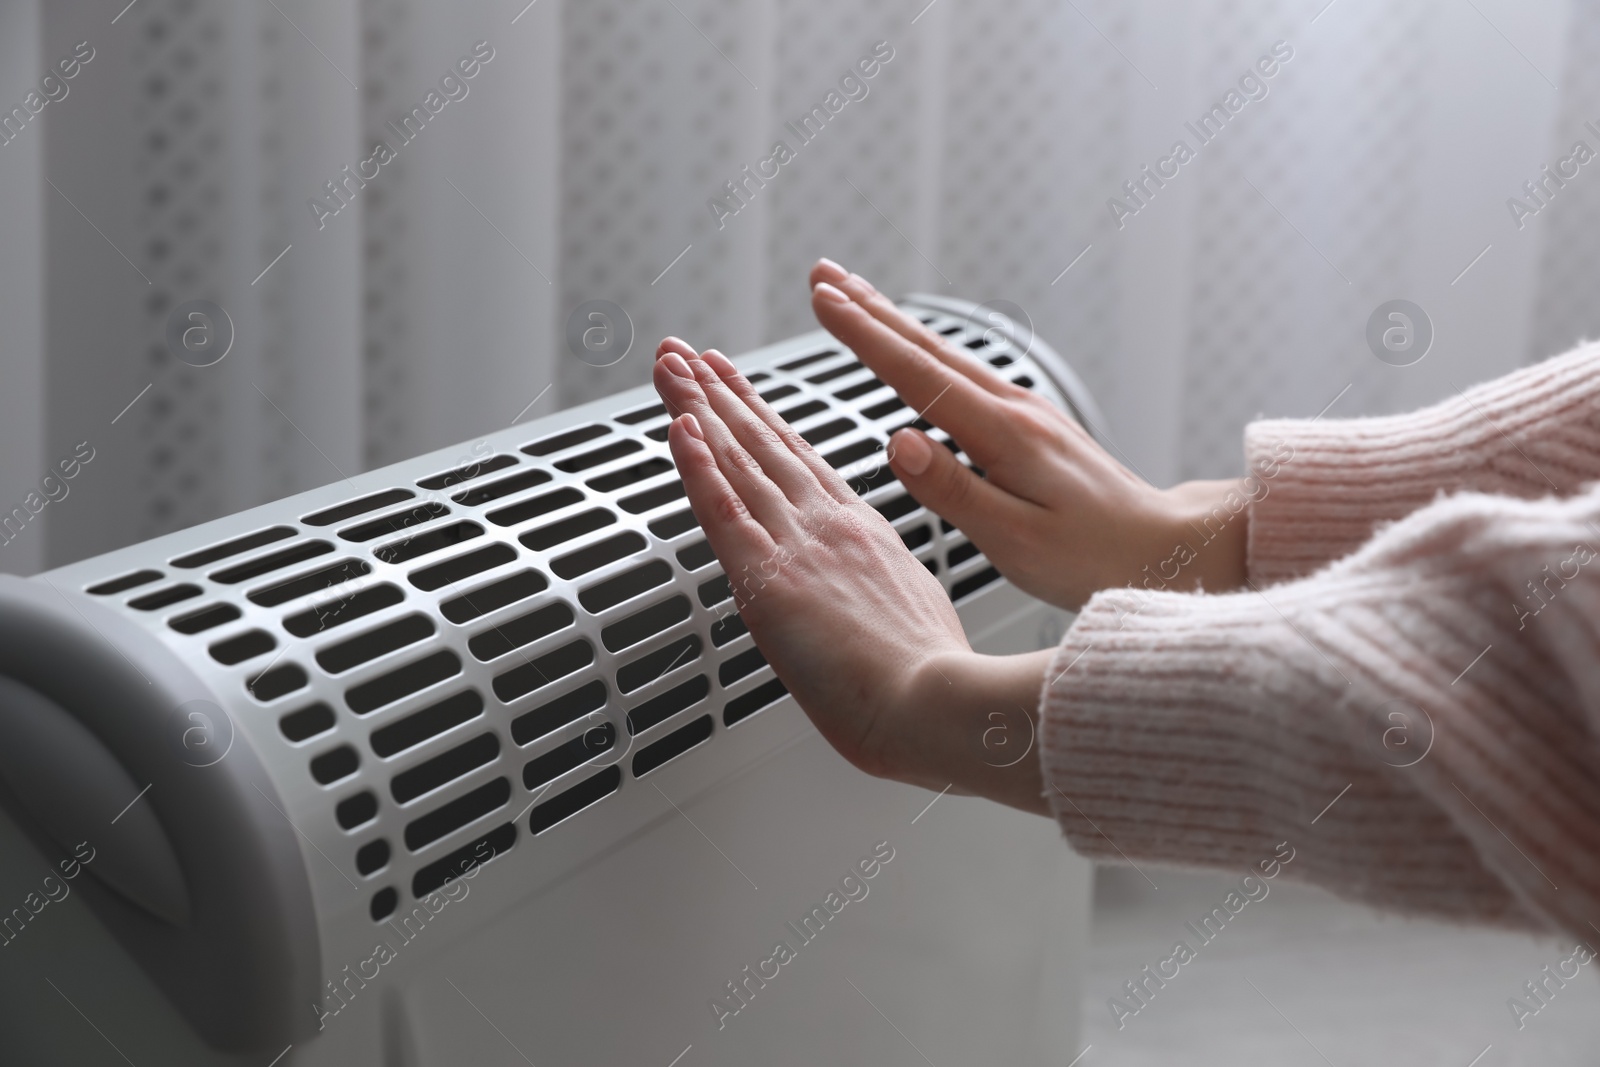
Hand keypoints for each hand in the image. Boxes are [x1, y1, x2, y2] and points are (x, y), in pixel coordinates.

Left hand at [651, 338, 1052, 814]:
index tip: (734, 383)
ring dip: (696, 407)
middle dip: (718, 393)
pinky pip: (722, 509)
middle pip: (761, 444)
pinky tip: (678, 425)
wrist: (939, 709)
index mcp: (863, 535)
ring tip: (671, 365)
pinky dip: (696, 463)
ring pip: (736, 461)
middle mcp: (829, 527)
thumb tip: (872, 604)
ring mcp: (799, 546)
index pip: (800, 460)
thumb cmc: (932, 687)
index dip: (761, 417)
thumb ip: (884, 596)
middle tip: (687, 354)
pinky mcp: (770, 578)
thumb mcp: (915, 618)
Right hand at [808, 260, 1248, 610]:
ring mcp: (1026, 413)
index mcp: (1004, 435)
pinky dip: (925, 354)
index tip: (823, 302)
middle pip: (927, 348)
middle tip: (823, 274)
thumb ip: (953, 489)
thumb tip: (899, 444)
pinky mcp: (1033, 426)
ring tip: (854, 299)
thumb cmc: (1095, 556)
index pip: (916, 374)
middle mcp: (1015, 410)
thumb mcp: (1015, 539)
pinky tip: (915, 354)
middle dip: (869, 308)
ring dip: (894, 324)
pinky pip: (964, 375)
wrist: (1168, 550)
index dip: (864, 337)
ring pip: (945, 356)